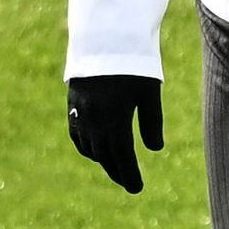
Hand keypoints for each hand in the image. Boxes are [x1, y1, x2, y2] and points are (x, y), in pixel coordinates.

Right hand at [68, 74, 164, 193]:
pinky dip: (86, 146)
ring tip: (114, 169)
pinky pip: (77, 133)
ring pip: (90, 147)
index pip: (123, 157)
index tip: (137, 189)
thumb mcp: (149, 92)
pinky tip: (94, 150)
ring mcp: (81, 112)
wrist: (102, 38)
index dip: (129, 175)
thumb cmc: (132, 64)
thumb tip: (155, 149)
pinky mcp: (73, 102)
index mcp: (115, 121)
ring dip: (102, 160)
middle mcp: (94, 121)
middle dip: (117, 172)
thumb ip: (152, 122)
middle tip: (129, 184)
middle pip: (105, 156)